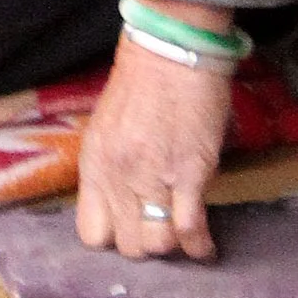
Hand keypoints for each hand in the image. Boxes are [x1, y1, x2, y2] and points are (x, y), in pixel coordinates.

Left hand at [75, 25, 230, 261]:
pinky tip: (205, 247)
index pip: (91, 233)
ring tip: (182, 232)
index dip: (113, 239)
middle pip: (128, 246)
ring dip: (172, 244)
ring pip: (158, 244)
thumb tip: (123, 203)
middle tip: (161, 230)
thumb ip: (111, 167)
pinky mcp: (188, 174)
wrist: (170, 50)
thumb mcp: (108, 127)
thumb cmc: (141, 83)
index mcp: (93, 164)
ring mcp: (151, 177)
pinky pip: (189, 229)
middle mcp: (117, 176)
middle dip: (146, 244)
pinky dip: (199, 246)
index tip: (130, 231)